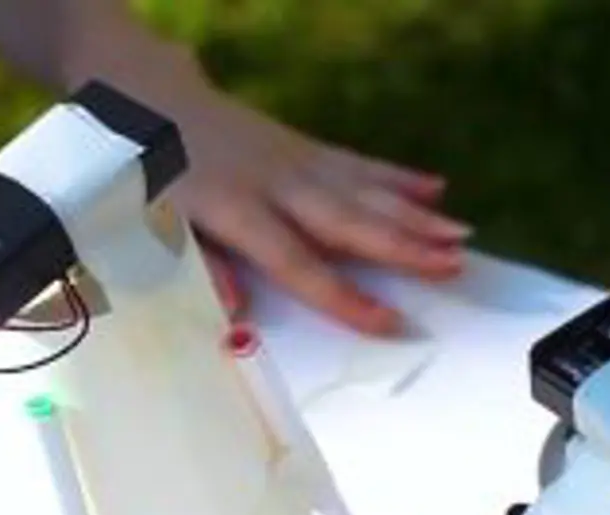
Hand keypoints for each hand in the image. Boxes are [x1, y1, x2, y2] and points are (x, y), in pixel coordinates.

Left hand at [160, 82, 468, 335]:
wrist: (148, 98)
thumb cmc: (147, 177)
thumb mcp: (151, 226)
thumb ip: (196, 269)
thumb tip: (234, 317)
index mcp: (235, 212)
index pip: (298, 263)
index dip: (344, 296)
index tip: (390, 321)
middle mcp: (275, 184)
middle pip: (347, 221)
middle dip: (404, 245)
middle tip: (455, 265)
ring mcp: (294, 160)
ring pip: (363, 190)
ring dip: (415, 214)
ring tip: (461, 236)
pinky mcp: (302, 146)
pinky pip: (356, 163)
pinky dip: (396, 176)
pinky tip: (435, 187)